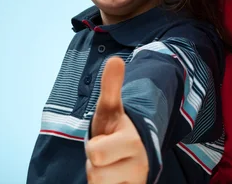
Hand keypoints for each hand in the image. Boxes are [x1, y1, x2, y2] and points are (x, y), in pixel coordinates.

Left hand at [86, 57, 147, 183]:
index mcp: (131, 142)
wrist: (134, 153)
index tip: (104, 140)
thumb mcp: (110, 109)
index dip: (93, 147)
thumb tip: (115, 59)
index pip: (95, 153)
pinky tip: (113, 179)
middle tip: (105, 156)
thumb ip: (110, 87)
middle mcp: (138, 165)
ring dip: (100, 179)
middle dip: (95, 166)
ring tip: (109, 168)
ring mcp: (136, 181)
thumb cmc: (116, 130)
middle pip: (95, 174)